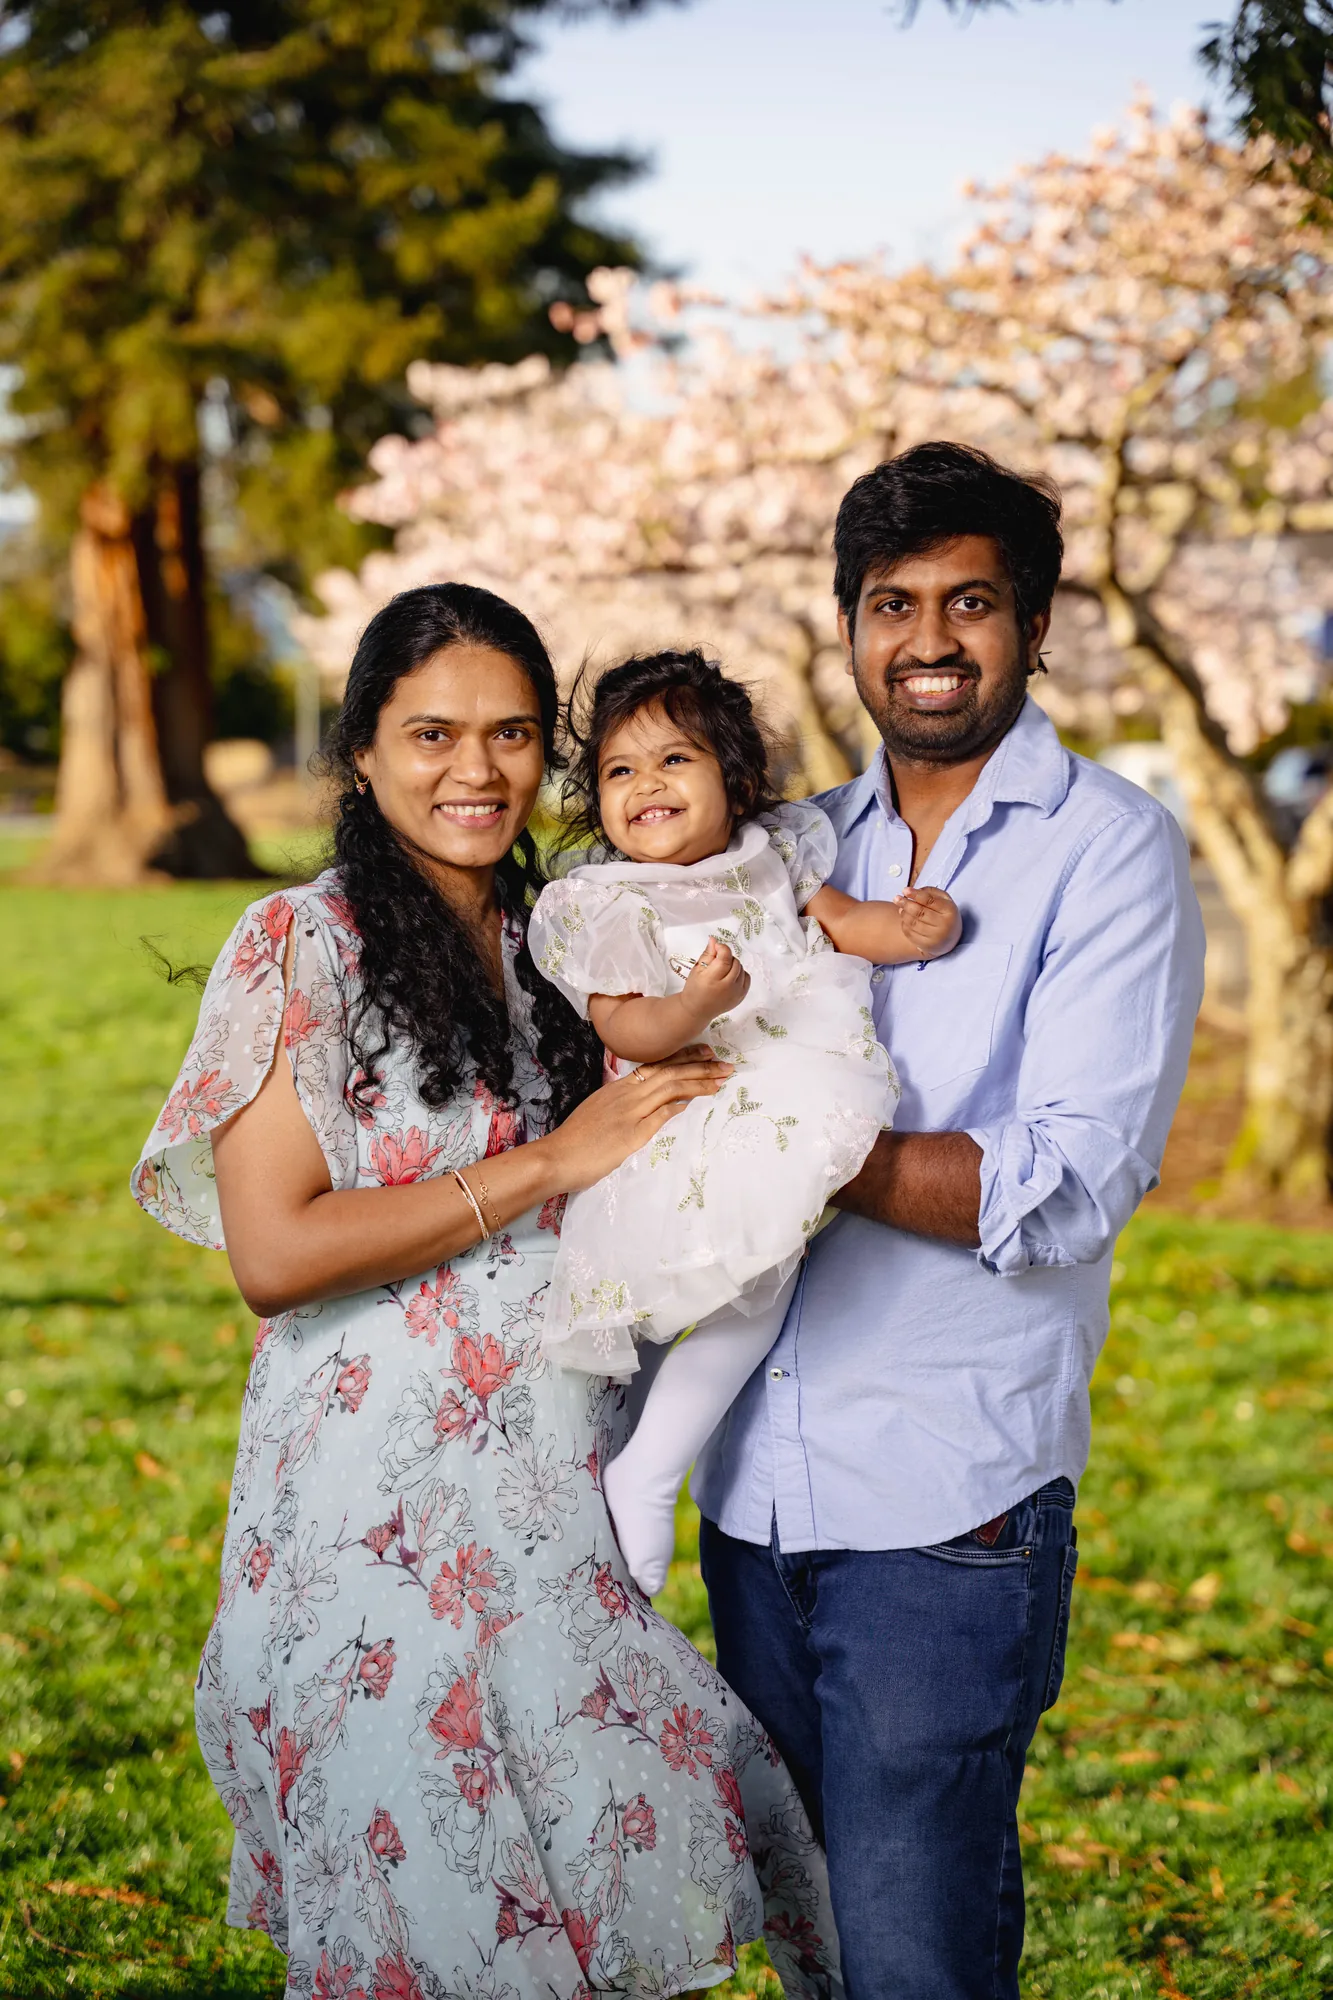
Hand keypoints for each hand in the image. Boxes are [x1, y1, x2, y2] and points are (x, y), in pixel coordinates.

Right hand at [543, 1046, 732, 1191]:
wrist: (554, 1157)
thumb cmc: (576, 1141)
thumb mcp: (601, 1114)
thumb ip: (627, 1105)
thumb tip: (660, 1103)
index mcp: (617, 1088)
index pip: (657, 1065)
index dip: (683, 1057)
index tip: (705, 1052)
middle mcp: (625, 1095)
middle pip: (668, 1072)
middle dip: (700, 1065)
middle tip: (724, 1063)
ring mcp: (628, 1113)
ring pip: (668, 1087)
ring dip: (697, 1082)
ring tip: (720, 1079)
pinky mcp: (630, 1134)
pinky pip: (658, 1115)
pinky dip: (677, 1105)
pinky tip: (694, 1101)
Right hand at [682, 936, 750, 1020]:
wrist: (698, 1009)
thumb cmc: (695, 988)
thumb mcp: (697, 969)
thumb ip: (708, 954)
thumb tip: (714, 940)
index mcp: (712, 979)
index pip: (725, 957)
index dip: (722, 948)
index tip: (716, 947)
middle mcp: (727, 986)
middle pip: (734, 962)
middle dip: (726, 957)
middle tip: (717, 962)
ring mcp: (736, 992)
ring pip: (741, 968)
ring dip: (733, 965)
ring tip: (722, 971)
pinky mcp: (742, 996)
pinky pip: (746, 977)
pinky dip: (740, 973)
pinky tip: (730, 977)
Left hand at [896, 887, 961, 960]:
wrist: (948, 938)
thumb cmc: (943, 913)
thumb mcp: (943, 899)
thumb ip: (930, 892)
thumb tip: (911, 891)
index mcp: (950, 911)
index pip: (930, 900)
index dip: (916, 894)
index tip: (904, 890)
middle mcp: (944, 925)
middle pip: (919, 912)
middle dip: (905, 904)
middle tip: (896, 898)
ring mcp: (935, 937)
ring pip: (913, 923)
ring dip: (903, 914)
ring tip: (900, 908)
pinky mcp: (926, 946)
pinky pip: (910, 933)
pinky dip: (904, 924)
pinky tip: (904, 919)